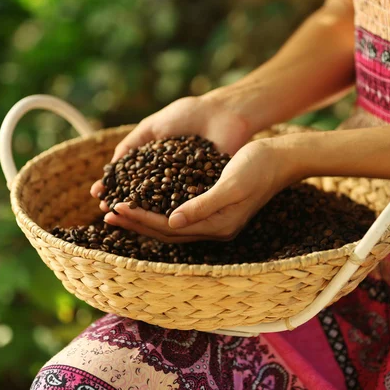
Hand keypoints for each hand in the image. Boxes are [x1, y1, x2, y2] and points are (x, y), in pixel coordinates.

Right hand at [90, 93, 253, 208]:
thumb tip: (112, 165)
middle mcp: (167, 178)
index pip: (129, 180)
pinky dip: (169, 212)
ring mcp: (185, 187)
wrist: (222, 113)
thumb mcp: (154, 127)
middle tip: (106, 212)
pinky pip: (184, 205)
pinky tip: (154, 218)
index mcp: (155, 164)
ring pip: (160, 206)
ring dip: (140, 214)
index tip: (97, 196)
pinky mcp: (203, 192)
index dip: (113, 188)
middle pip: (141, 197)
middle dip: (122, 205)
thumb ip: (133, 143)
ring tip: (122, 218)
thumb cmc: (189, 114)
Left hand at [103, 138, 294, 242]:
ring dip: (145, 218)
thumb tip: (171, 222)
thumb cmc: (259, 166)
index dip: (141, 219)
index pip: (170, 228)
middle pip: (167, 231)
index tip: (116, 206)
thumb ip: (203, 205)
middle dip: (137, 222)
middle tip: (107, 212)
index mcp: (218, 225)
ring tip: (120, 209)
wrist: (282, 158)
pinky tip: (147, 201)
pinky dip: (159, 210)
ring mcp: (216, 220)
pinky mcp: (215, 207)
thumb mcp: (232, 184)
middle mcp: (215, 228)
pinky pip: (180, 214)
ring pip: (171, 225)